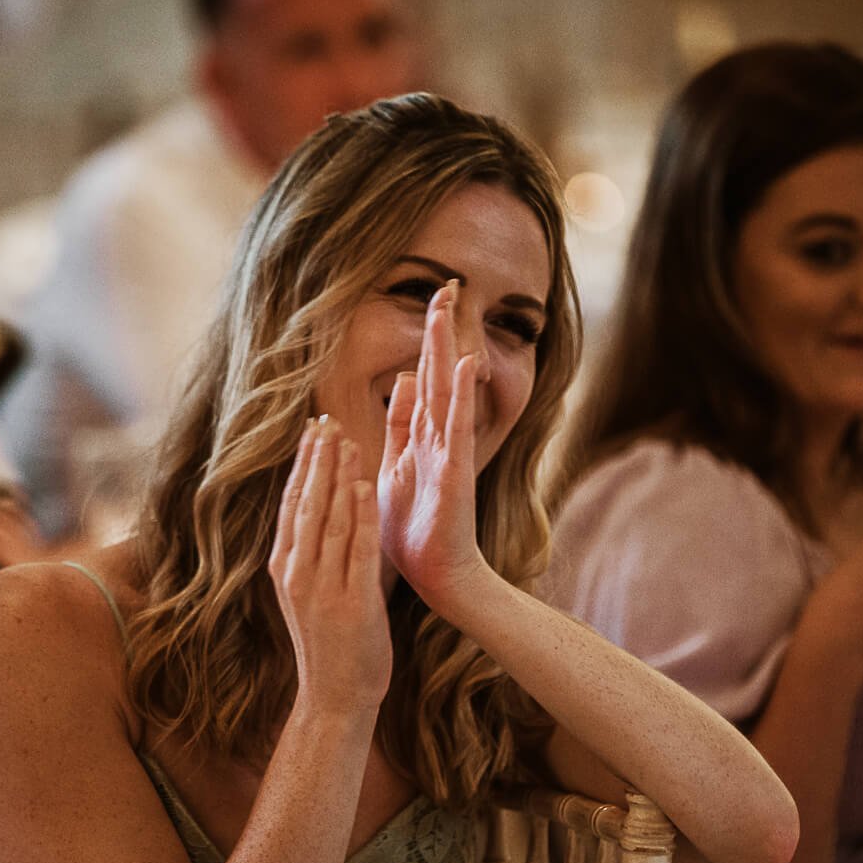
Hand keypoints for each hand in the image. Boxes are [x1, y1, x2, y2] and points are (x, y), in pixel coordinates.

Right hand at [269, 418, 391, 716]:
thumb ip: (312, 555)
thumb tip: (321, 511)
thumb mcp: (309, 594)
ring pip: (329, 520)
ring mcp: (321, 590)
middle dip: (316, 460)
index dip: (302, 466)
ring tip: (347, 440)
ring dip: (338, 477)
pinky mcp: (352, 603)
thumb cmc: (330, 645)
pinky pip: (358, 550)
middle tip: (327, 421)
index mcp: (284, 569)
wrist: (335, 698)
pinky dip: (361, 516)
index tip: (312, 431)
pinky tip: (366, 486)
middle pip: (306, 505)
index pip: (292, 506)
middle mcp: (296, 574)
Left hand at [377, 280, 492, 613]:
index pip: (423, 378)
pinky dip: (462, 396)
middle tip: (446, 285)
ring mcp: (450, 454)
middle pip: (440, 374)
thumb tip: (404, 380)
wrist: (439, 578)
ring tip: (451, 307)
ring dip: (449, 348)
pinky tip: (466, 364)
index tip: (431, 299)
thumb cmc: (416, 532)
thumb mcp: (396, 468)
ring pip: (449, 390)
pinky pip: (458, 428)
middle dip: (441, 330)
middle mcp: (440, 439)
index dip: (427, 342)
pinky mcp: (456, 474)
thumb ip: (400, 426)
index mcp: (421, 438)